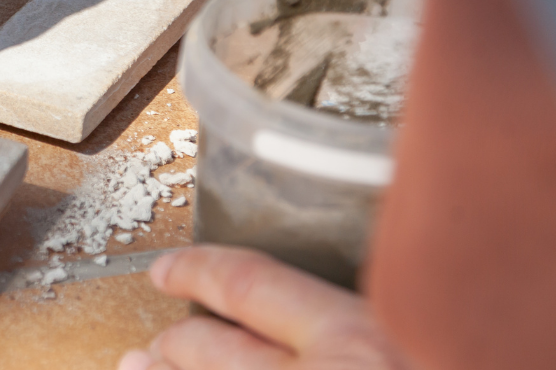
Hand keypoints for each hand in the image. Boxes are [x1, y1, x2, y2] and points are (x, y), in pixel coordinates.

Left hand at [118, 245, 414, 369]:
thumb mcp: (443, 348)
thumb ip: (385, 337)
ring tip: (136, 369)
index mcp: (362, 345)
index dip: (201, 271)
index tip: (169, 270)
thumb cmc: (493, 361)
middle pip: (208, 350)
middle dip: (172, 344)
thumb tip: (337, 332)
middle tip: (149, 345)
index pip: (252, 285)